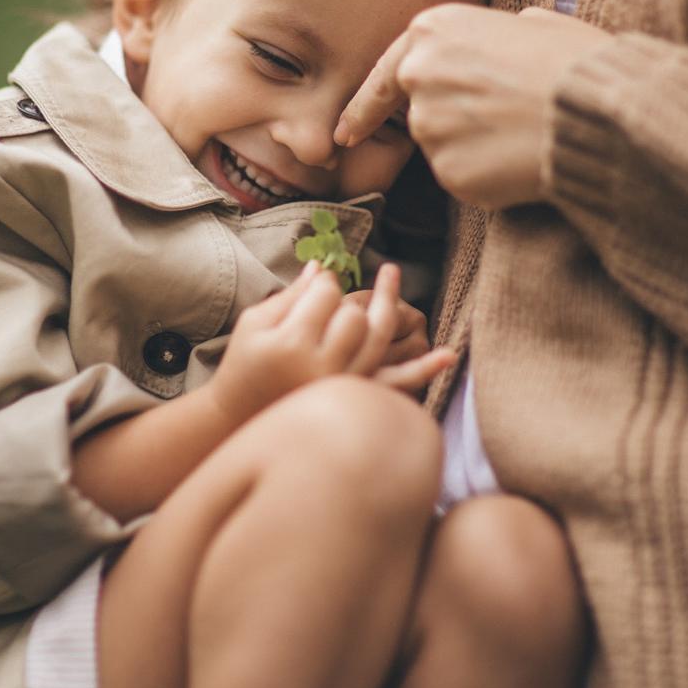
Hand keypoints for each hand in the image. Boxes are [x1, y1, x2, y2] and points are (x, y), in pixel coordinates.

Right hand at [212, 262, 451, 424]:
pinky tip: (448, 355)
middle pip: (355, 315)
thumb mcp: (254, 324)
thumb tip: (323, 265)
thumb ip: (291, 294)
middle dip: (350, 297)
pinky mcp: (355, 403)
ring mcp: (342, 388)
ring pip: (378, 338)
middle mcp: (321, 368)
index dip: (326, 284)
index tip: (319, 286)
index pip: (326, 296)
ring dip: (390, 306)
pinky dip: (423, 371)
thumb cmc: (244, 366)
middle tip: (338, 294)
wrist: (239, 422)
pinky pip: (395, 385)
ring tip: (393, 274)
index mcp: (291, 344)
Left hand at [334, 4, 609, 208]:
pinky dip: (487, 178)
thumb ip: (498, 34)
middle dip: (453, 124)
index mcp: (432, 32)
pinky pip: (463, 179)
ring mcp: (429, 127)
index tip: (345, 134)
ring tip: (522, 133)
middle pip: (421, 115)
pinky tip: (519, 160)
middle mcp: (418, 76)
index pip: (385, 77)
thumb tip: (511, 34)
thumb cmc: (573, 62)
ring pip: (443, 150)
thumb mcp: (533, 23)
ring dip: (473, 150)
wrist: (592, 110)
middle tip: (502, 121)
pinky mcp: (448, 171)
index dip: (364, 109)